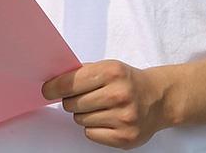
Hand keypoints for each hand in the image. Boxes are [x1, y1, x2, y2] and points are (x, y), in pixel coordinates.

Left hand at [42, 60, 165, 148]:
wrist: (158, 98)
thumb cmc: (128, 81)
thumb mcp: (109, 67)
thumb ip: (83, 72)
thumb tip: (55, 80)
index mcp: (112, 72)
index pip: (72, 82)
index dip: (55, 87)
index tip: (47, 90)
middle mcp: (118, 94)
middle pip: (73, 103)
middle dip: (71, 101)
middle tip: (82, 97)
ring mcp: (123, 117)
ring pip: (80, 119)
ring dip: (83, 114)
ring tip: (99, 107)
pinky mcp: (125, 137)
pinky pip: (91, 134)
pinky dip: (93, 128)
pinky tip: (106, 119)